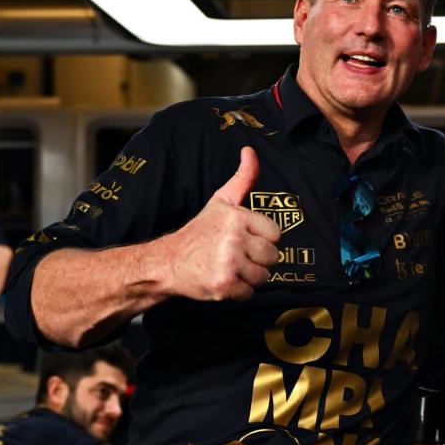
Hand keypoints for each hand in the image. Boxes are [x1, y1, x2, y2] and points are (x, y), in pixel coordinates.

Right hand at [160, 146, 280, 301]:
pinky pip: (249, 293)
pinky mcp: (224, 285)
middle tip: (236, 256)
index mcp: (237, 217)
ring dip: (249, 277)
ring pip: (263, 276)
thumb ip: (243, 178)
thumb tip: (250, 151)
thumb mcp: (221, 201)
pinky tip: (224, 280)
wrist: (167, 263)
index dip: (262, 239)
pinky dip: (238, 292)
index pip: (276, 234)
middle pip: (273, 257)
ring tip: (230, 267)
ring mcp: (229, 262)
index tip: (245, 239)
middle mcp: (234, 239)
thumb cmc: (199, 232)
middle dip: (257, 259)